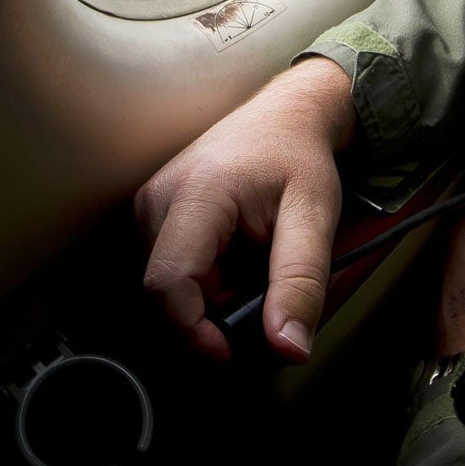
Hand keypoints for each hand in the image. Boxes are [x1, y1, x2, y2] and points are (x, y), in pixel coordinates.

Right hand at [134, 56, 354, 362]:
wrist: (286, 114)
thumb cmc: (298, 157)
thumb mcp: (315, 219)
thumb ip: (301, 284)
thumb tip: (288, 348)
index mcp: (195, 195)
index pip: (168, 286)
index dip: (194, 333)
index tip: (233, 351)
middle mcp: (157, 199)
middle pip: (162, 293)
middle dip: (207, 318)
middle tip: (259, 304)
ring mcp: (149, 205)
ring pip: (163, 285)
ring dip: (206, 299)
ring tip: (249, 272)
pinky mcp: (153, 213)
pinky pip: (166, 268)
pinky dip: (201, 281)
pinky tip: (232, 261)